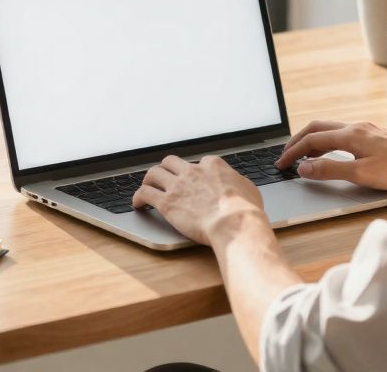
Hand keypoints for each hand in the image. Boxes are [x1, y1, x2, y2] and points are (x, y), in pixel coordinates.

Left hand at [132, 155, 267, 245]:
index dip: (195, 172)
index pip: (199, 162)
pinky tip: (137, 203)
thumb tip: (238, 184)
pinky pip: (145, 193)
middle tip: (164, 177)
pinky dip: (138, 197)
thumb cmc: (245, 210)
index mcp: (213, 165)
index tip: (193, 180)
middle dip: (166, 169)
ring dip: (148, 180)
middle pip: (171, 162)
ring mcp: (177, 186)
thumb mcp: (249, 189)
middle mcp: (192, 171)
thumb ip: (238, 183)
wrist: (233, 224)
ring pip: (154, 173)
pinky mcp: (166, 202)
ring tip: (146, 187)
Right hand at [275, 120, 386, 190]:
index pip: (312, 140)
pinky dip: (326, 141)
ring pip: (329, 129)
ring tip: (302, 157)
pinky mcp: (373, 134)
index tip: (282, 165)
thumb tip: (303, 168)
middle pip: (317, 128)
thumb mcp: (360, 174)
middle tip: (285, 157)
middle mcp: (356, 126)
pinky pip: (341, 133)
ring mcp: (366, 129)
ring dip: (312, 140)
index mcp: (351, 134)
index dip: (293, 152)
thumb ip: (329, 170)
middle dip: (297, 141)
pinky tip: (328, 153)